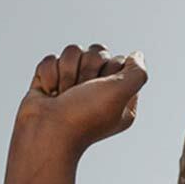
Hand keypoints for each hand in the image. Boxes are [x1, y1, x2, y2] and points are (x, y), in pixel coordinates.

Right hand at [14, 44, 147, 154]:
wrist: (47, 131)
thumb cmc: (85, 116)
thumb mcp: (122, 93)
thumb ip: (137, 73)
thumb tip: (136, 55)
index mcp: (119, 97)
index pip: (119, 60)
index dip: (109, 69)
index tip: (102, 89)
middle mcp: (97, 90)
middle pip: (96, 52)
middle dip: (87, 69)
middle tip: (81, 93)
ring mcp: (72, 84)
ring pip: (72, 51)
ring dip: (67, 72)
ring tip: (64, 94)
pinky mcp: (51, 80)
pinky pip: (51, 59)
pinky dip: (48, 75)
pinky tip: (50, 94)